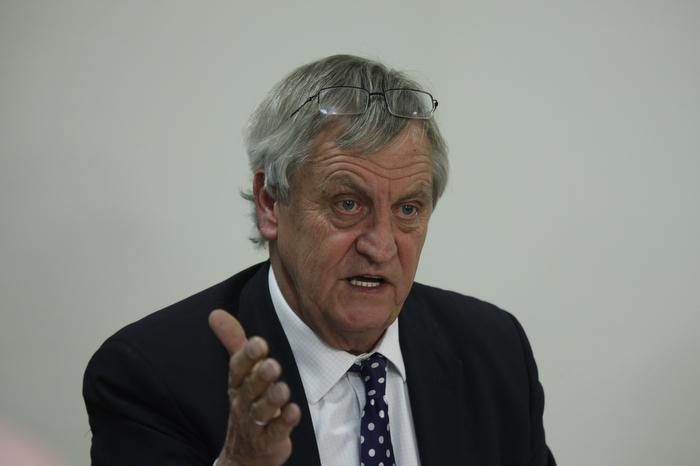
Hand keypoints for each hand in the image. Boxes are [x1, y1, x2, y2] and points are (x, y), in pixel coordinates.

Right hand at [209, 309, 300, 465]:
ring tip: (282, 390)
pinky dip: (285, 422)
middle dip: (260, 377)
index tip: (258, 343)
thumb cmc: (246, 402)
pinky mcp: (269, 440)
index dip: (247, 357)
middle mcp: (244, 402)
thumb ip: (233, 342)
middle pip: (251, 388)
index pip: (238, 368)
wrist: (244, 452)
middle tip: (272, 365)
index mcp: (237, 383)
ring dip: (272, 400)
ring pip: (262, 411)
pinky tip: (293, 412)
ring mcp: (255, 423)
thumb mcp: (239, 372)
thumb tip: (216, 313)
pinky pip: (276, 431)